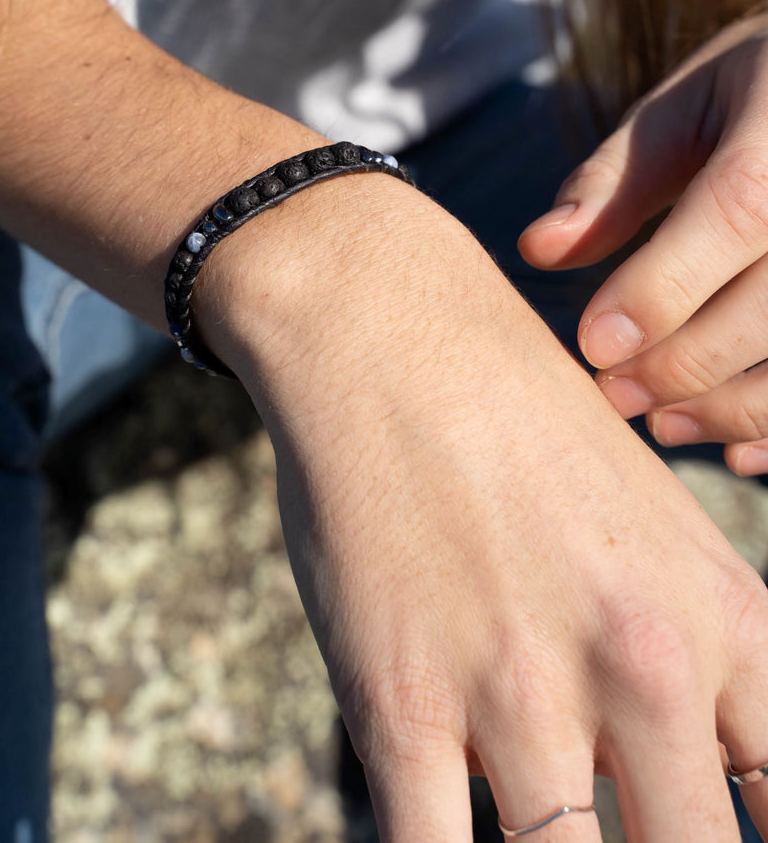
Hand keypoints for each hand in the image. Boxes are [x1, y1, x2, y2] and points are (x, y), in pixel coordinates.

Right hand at [200, 176, 767, 840]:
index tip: (700, 825)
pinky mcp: (403, 703)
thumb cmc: (521, 422)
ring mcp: (524, 689)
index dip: (758, 840)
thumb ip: (691, 668)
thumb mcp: (653, 528)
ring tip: (530, 809)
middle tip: (623, 824)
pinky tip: (434, 834)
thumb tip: (669, 786)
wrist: (391, 331)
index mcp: (725, 619)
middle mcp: (648, 665)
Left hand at [520, 15, 767, 475]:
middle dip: (687, 362)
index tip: (594, 345)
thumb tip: (536, 248)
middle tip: (613, 395)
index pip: (734, 213)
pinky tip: (738, 450)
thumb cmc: (750, 91)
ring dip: (738, 407)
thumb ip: (612, 183)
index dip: (662, 289)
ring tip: (662, 423)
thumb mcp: (679, 111)